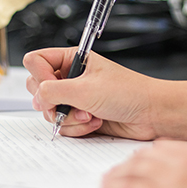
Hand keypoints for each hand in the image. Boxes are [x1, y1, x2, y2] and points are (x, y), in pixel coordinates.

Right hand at [23, 48, 159, 139]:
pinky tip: (96, 122)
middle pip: (38, 89)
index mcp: (72, 59)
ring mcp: (75, 98)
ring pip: (50, 111)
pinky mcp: (80, 117)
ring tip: (90, 114)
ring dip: (69, 118)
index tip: (52, 87)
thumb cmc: (128, 93)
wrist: (151, 115)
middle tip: (71, 103)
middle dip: (54, 103)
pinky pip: (63, 126)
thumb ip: (52, 92)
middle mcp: (71, 77)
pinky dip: (78, 128)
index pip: (35, 61)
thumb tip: (37, 98)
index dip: (39, 76)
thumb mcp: (85, 89)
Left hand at [102, 140, 186, 187]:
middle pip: (146, 156)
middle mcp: (183, 162)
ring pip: (133, 169)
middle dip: (130, 163)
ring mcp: (171, 178)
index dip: (150, 155)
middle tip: (120, 170)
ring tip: (109, 181)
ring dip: (118, 174)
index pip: (166, 147)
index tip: (143, 160)